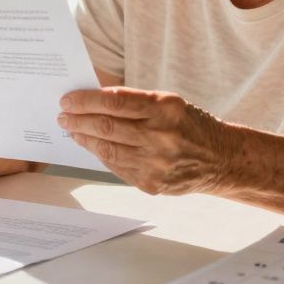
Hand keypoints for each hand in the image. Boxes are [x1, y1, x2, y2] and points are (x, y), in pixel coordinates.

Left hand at [57, 87, 235, 195]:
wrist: (220, 160)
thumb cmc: (189, 124)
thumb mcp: (169, 103)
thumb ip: (134, 102)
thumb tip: (93, 100)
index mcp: (165, 108)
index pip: (115, 101)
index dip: (86, 100)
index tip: (68, 100)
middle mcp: (161, 136)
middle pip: (106, 127)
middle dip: (78, 120)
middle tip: (62, 115)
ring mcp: (156, 163)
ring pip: (107, 149)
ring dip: (84, 138)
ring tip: (73, 130)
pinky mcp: (152, 183)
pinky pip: (116, 167)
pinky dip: (101, 155)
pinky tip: (92, 146)